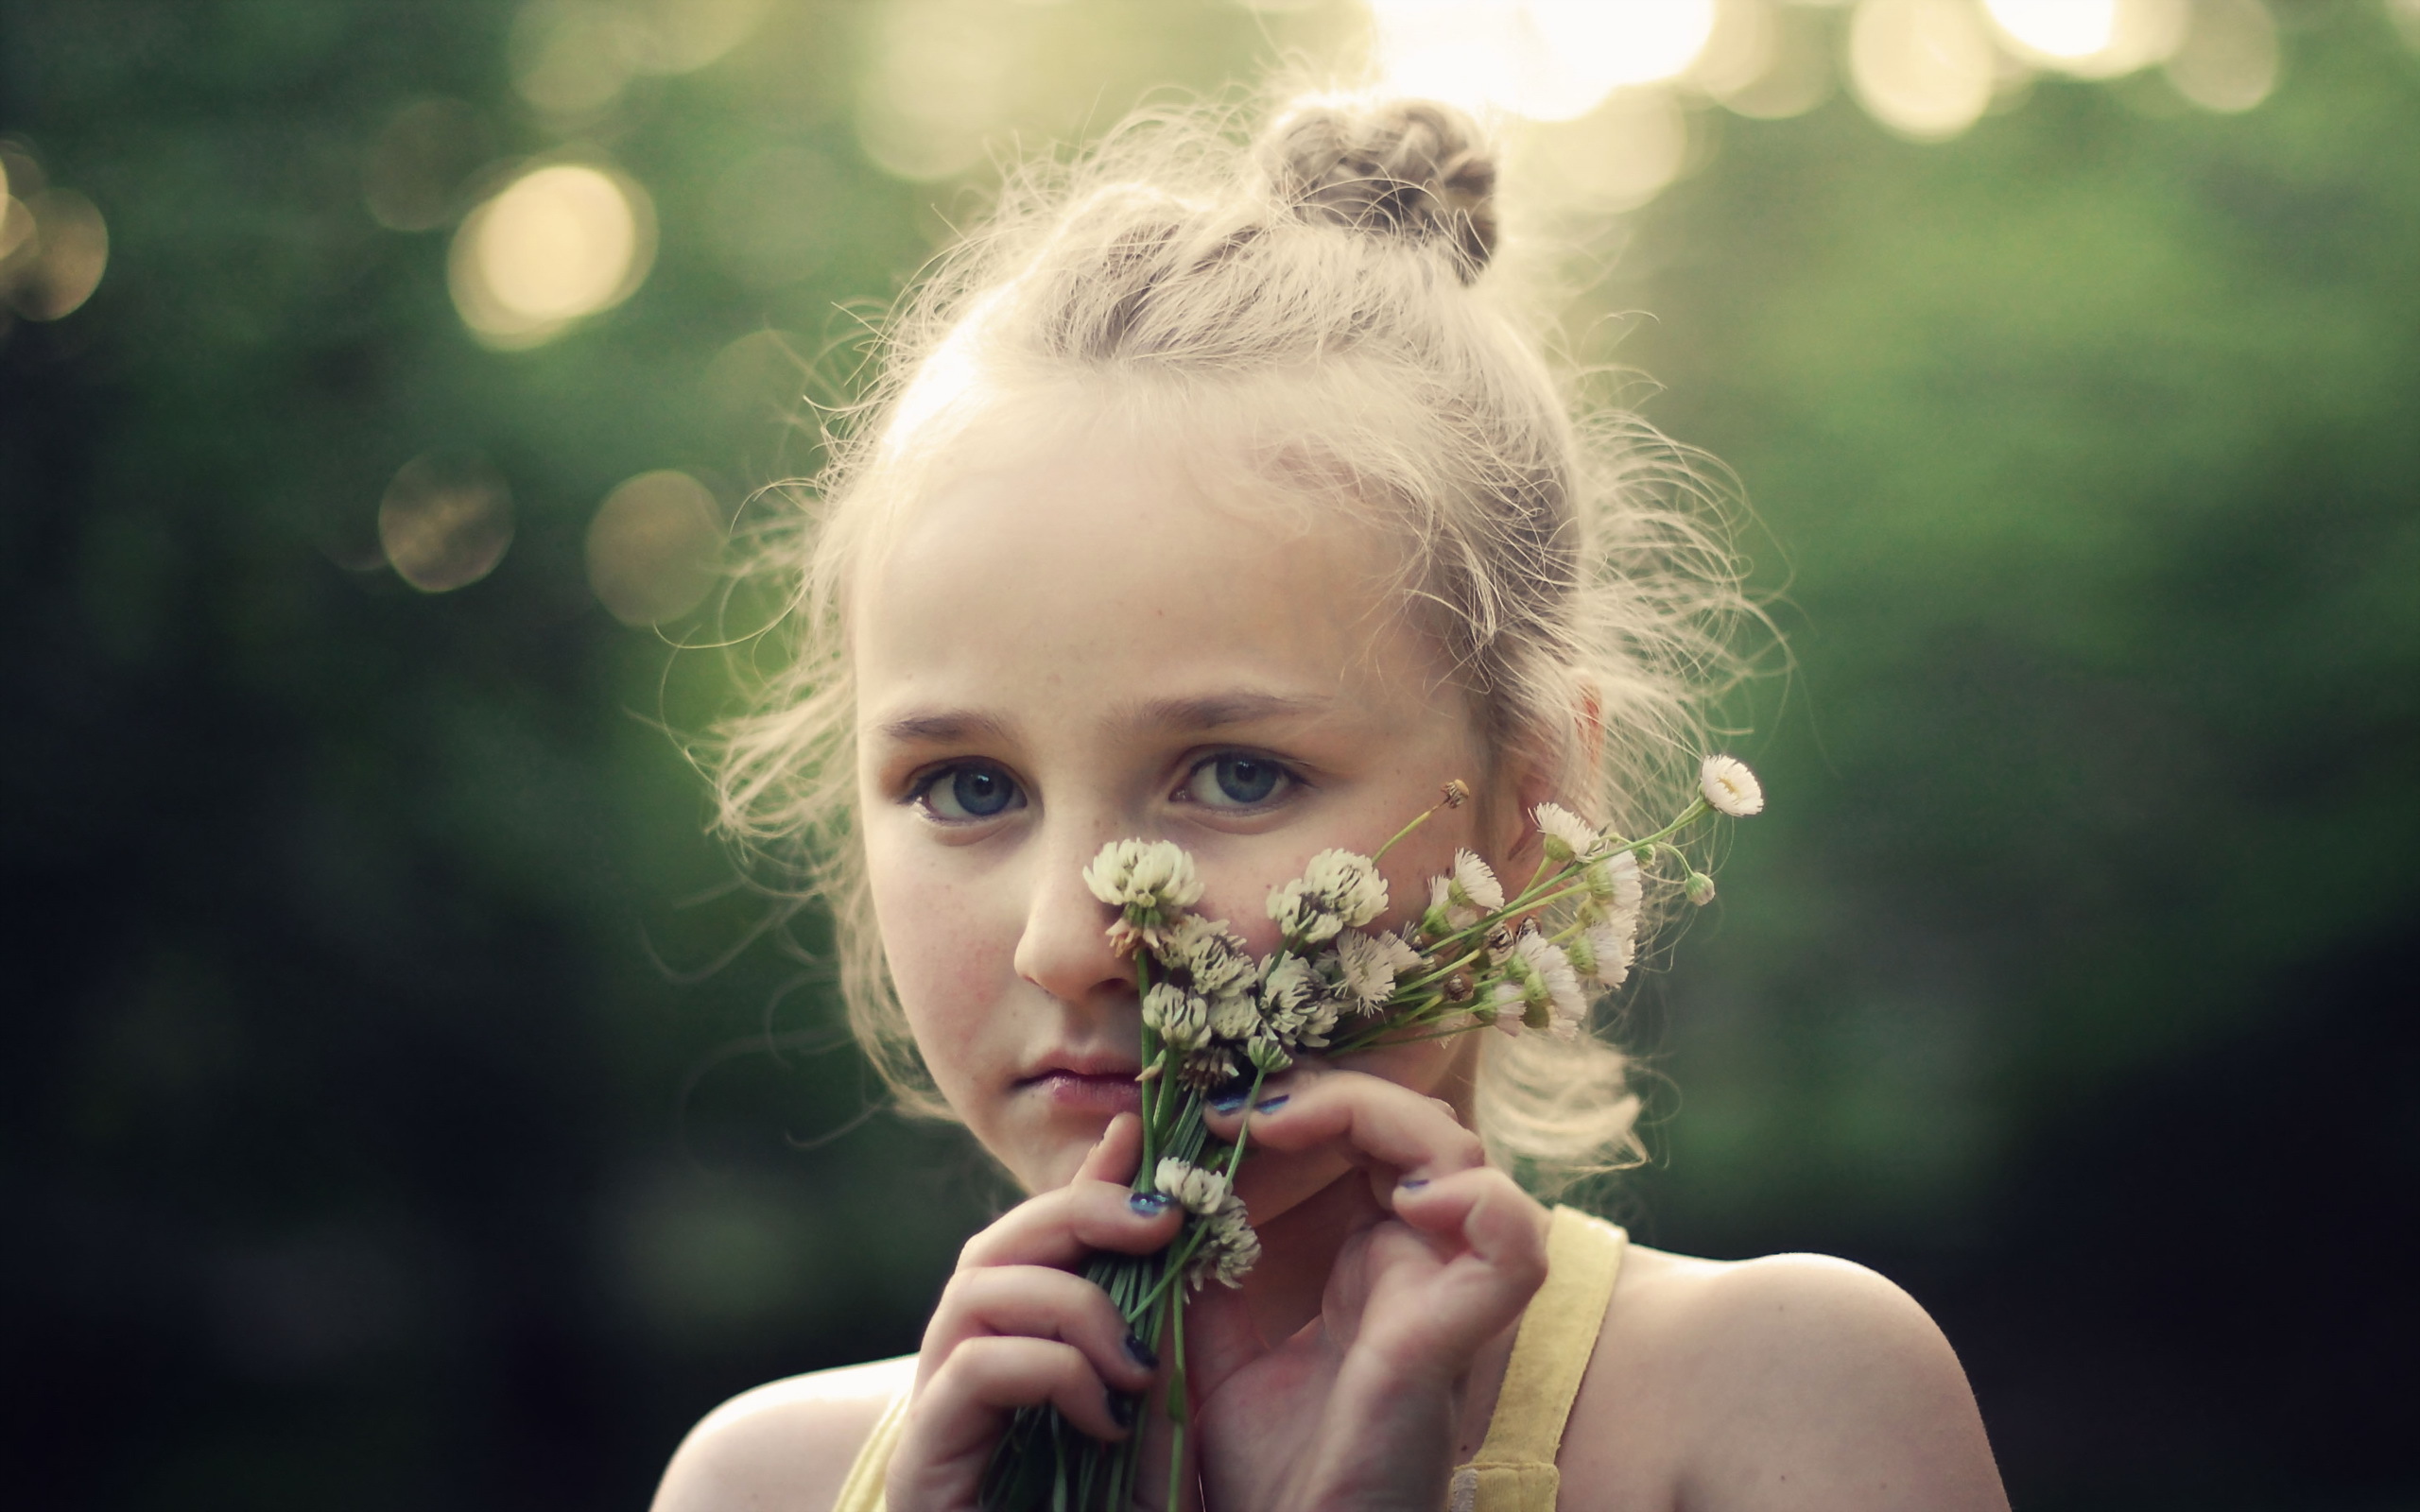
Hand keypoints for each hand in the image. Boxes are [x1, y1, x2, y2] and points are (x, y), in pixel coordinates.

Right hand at [885, 1114, 1180, 1511]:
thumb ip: (1136, 1294)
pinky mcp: (927, 1464)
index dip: (1097, 1188)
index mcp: (1013, 1338)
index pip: (1036, 1227)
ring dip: (1074, 1306)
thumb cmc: (1089, 1510)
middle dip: (1081, 1217)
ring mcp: (937, 1411)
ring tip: (1139, 1363)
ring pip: (979, 1292)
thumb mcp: (1133, 1393)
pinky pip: (974, 1372)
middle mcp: (962, 1361)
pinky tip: (1104, 1416)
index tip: (1166, 1177)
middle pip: (997, 1243)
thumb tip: (1152, 1174)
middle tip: (1163, 1229)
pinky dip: (1048, 1374)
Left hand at [1184, 1067, 1550, 1511]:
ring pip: (1462, 1154)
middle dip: (1327, 1090)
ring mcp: (1441, 1294)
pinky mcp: (1457, 1335)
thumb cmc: (1261, 1468)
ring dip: (1378, 1114)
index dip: (1297, 1100)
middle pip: (1412, 1124)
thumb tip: (1134, 1145)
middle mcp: (1414, 1265)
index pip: (1360, 1135)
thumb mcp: (1206, 1335)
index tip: (1207, 1109)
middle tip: (1238, 1108)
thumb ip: (1191, 1248)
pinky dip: (1479, 1200)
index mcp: (1367, 1258)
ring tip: (1284, 1126)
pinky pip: (1516, 1244)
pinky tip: (1405, 1201)